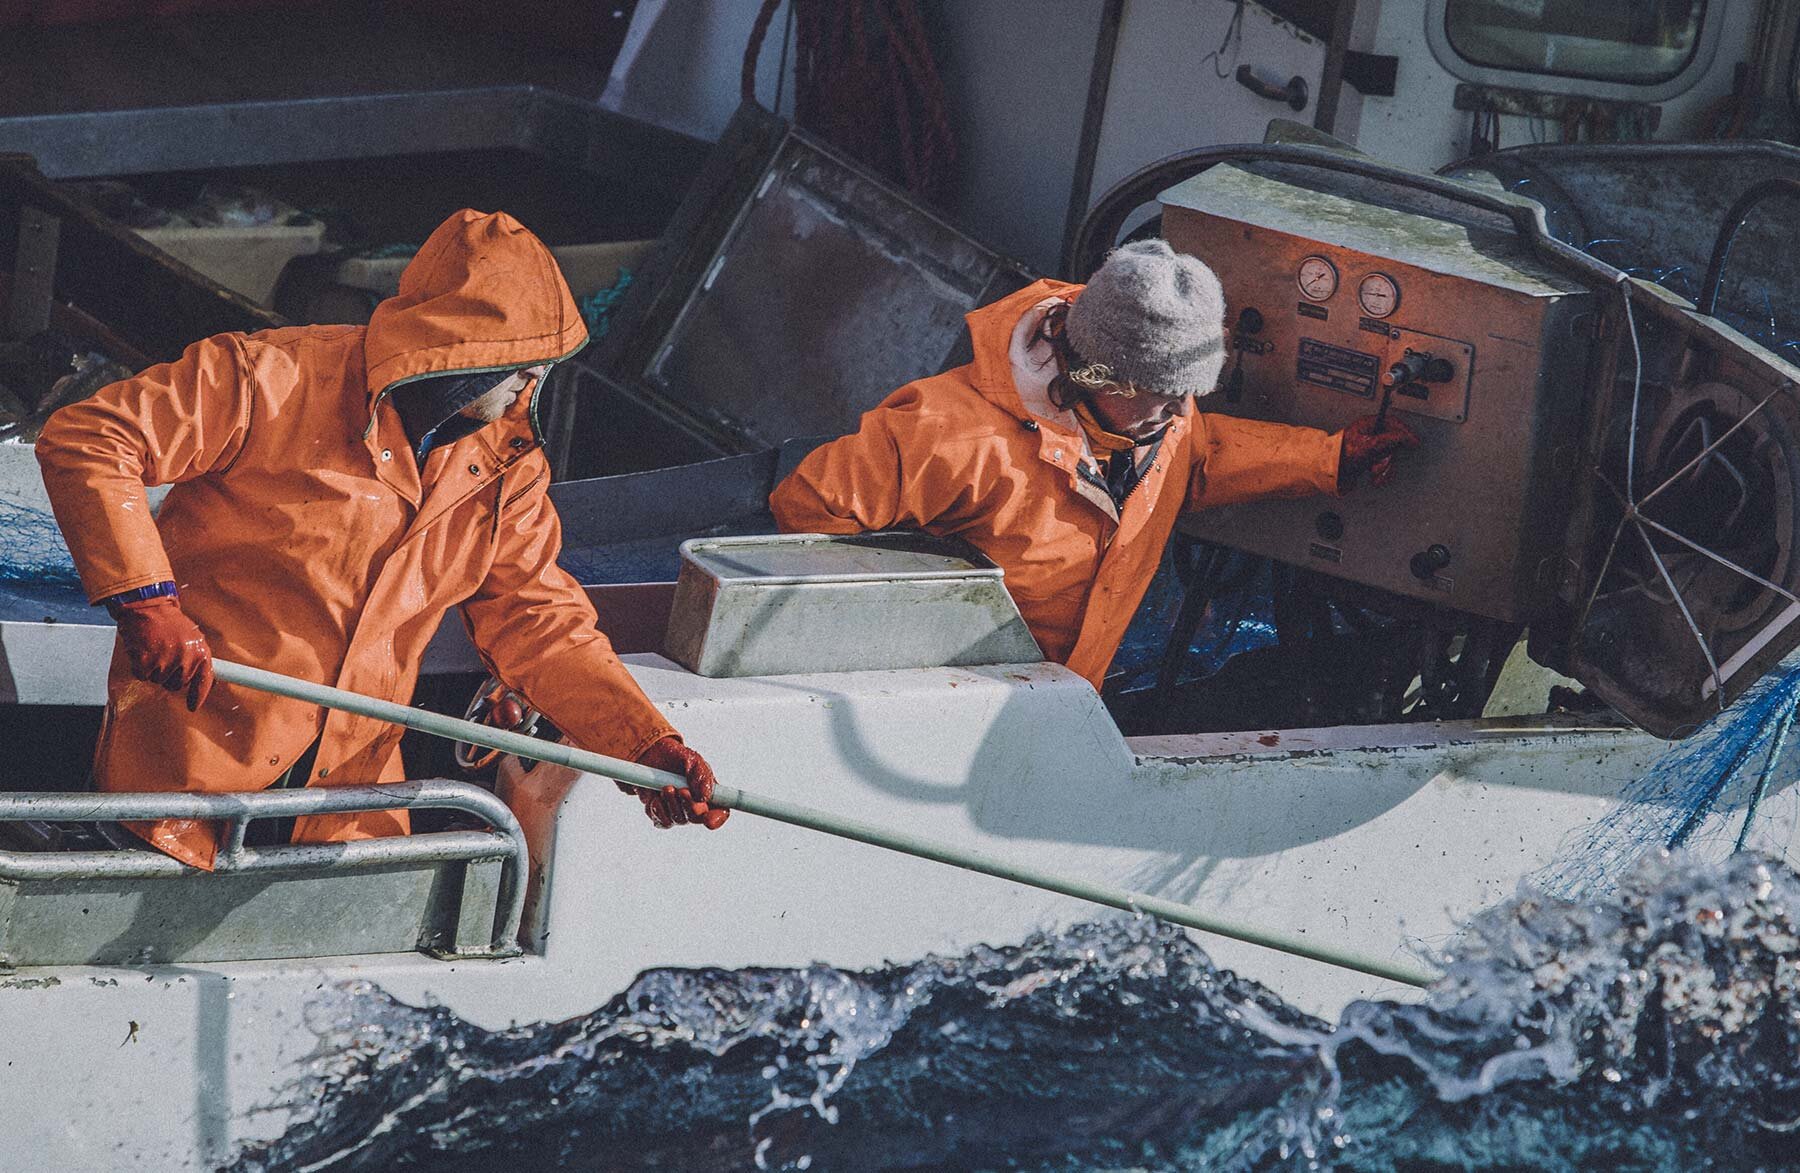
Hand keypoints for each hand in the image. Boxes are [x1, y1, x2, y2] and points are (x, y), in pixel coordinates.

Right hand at [115, 596, 212, 710]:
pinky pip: (142, 676)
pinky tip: (143, 650)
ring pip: (158, 681)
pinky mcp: (145, 663)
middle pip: (176, 685)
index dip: (198, 696)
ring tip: (155, 648)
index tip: (192, 707)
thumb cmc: (171, 624)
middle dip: (170, 675)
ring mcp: (165, 662)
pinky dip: (140, 666)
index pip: (203, 681)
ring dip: (154, 669)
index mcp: (201, 653)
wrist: (148, 608)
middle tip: (165, 654)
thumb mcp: (193, 639)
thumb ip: (199, 660)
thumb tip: (208, 684)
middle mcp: (186, 659)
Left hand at [617, 735, 728, 829]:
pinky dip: (658, 809)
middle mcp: (696, 808)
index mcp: (711, 794)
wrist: (654, 756)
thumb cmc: (678, 758)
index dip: (717, 818)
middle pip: (697, 818)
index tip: (708, 820)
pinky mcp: (661, 817)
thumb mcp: (693, 760)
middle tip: (682, 790)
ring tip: (667, 787)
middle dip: (690, 806)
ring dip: (672, 803)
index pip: (720, 813)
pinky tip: (657, 796)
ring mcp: (679, 814)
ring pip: (679, 819)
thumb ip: (702, 775)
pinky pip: (662, 821)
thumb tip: (704, 796)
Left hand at [1339, 414, 1420, 487]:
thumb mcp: (1368, 446)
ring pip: (1389, 456)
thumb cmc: (1341, 456)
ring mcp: (1371, 447)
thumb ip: (1389, 439)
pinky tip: (1375, 479)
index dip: (1404, 431)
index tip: (1414, 441)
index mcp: (1368, 424)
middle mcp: (1370, 434)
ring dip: (1385, 468)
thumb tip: (1407, 436)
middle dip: (1388, 458)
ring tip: (1374, 475)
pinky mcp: (1370, 460)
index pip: (1392, 422)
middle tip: (1379, 466)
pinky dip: (1382, 474)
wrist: (1329, 475)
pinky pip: (1384, 465)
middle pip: (1392, 442)